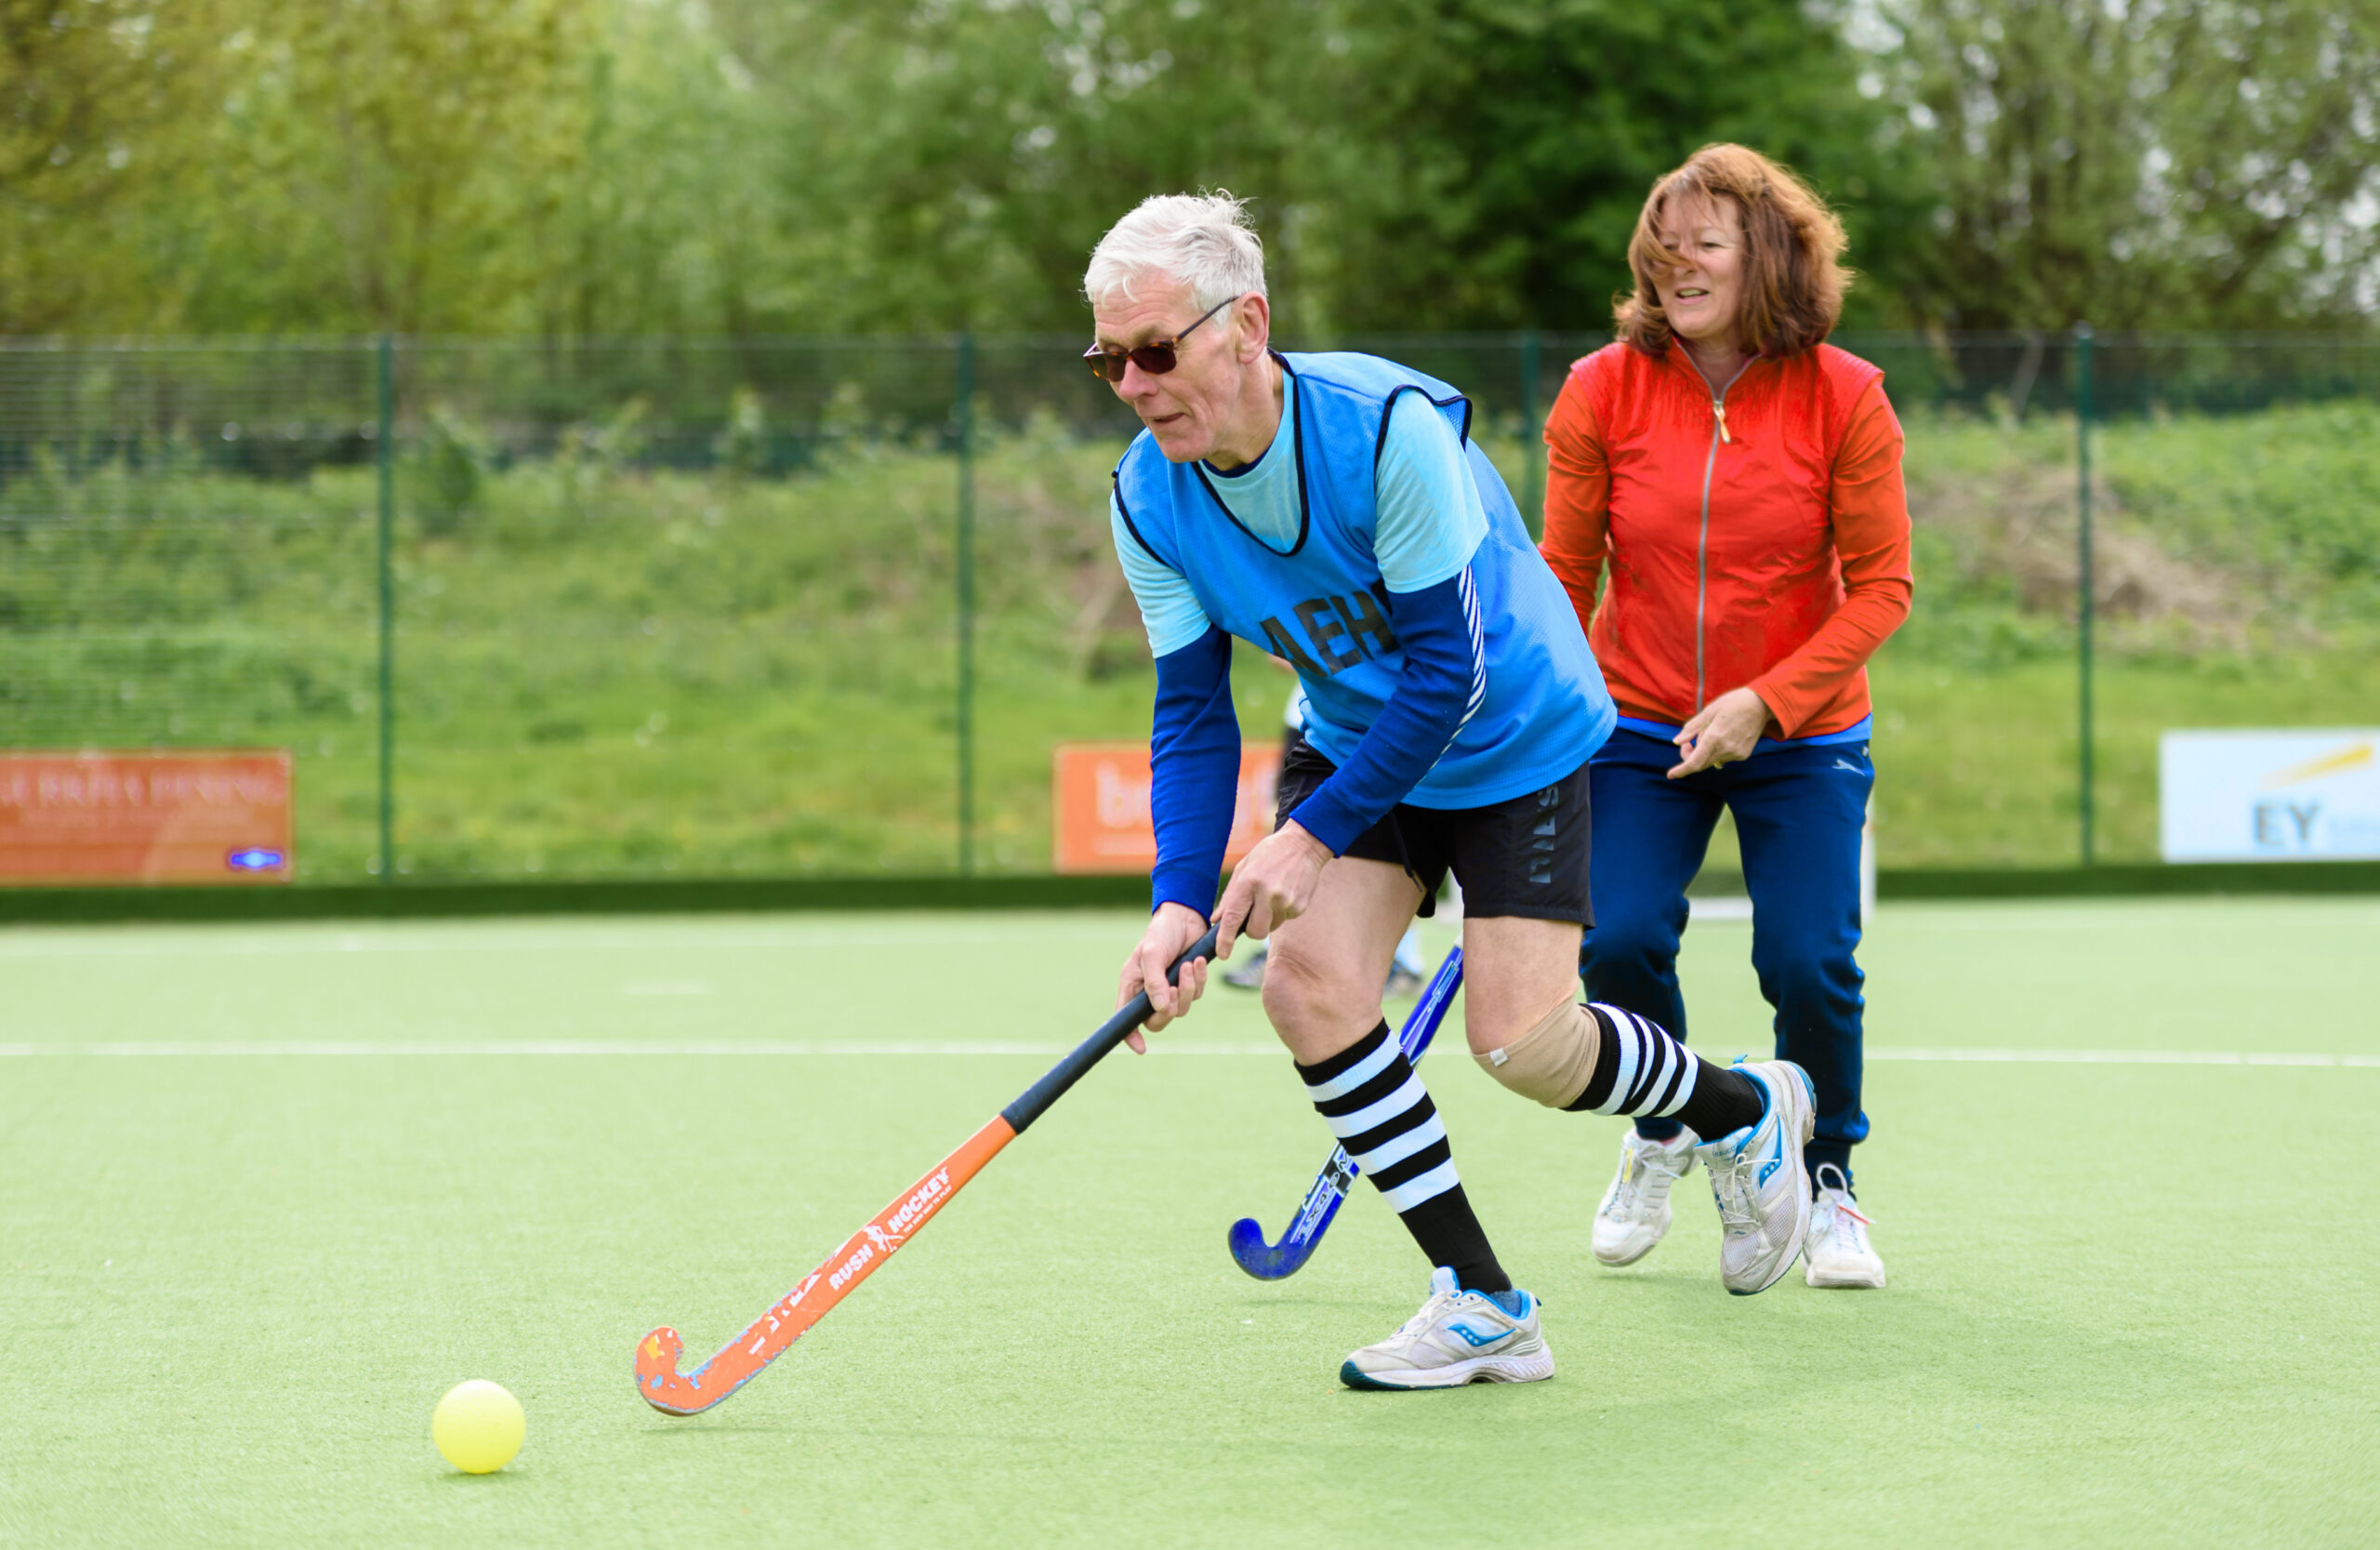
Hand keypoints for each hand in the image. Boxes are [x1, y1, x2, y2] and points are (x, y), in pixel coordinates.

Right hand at [1116, 901, 1211, 1052]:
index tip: (1141, 1048)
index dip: (1130, 1036)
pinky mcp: (1189, 984)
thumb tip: (1160, 1007)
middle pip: (1158, 1021)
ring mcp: (1170, 989)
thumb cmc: (1161, 933)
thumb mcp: (1152, 953)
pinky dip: (1199, 980)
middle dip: (1170, 1008)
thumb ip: (1154, 981)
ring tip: (1188, 966)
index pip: (1126, 1019)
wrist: (1185, 916)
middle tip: (1176, 988)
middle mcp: (1149, 992)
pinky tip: (1198, 962)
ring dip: (1188, 989)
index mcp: (1132, 986)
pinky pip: (1197, 995)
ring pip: (1181, 1009)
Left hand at [1213, 820, 1331, 959]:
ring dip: (1267, 919)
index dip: (1225, 939)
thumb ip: (1230, 896)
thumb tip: (1217, 920)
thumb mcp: (1244, 868)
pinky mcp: (1300, 907)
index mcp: (1249, 882)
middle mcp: (1268, 893)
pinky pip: (1284, 920)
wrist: (1303, 845)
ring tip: (1271, 895)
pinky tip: (1284, 892)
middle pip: (1255, 932)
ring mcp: (1286, 901)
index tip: (1222, 953)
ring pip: (1270, 928)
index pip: (1234, 917)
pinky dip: (1281, 912)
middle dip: (1251, 930)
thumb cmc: (1268, 855)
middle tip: (1252, 915)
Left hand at [1669, 686, 1773, 777]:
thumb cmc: (1733, 703)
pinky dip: (1717, 750)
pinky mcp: (1743, 755)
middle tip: (1688, 741)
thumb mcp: (1709, 711)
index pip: (1694, 762)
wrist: (1762, 704)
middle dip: (1690, 756)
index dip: (1681, 770)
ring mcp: (1736, 754)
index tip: (1670, 775)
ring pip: (1712, 760)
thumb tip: (1677, 741)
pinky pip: (1723, 758)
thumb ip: (1691, 728)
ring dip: (1705, 751)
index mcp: (1714, 737)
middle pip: (1701, 764)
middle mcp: (1725, 749)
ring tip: (1713, 730)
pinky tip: (1725, 735)